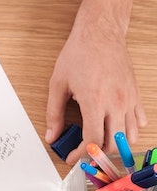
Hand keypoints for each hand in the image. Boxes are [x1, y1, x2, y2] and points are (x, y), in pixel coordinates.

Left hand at [45, 12, 146, 163]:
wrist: (100, 33)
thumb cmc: (78, 54)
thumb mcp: (58, 84)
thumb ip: (54, 114)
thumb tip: (52, 136)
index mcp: (95, 102)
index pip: (92, 141)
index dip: (81, 155)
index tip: (71, 158)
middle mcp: (116, 103)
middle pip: (113, 144)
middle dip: (97, 154)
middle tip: (83, 153)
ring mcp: (129, 100)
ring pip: (129, 136)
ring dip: (114, 145)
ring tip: (98, 143)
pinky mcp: (135, 94)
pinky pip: (138, 121)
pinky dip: (129, 131)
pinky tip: (115, 129)